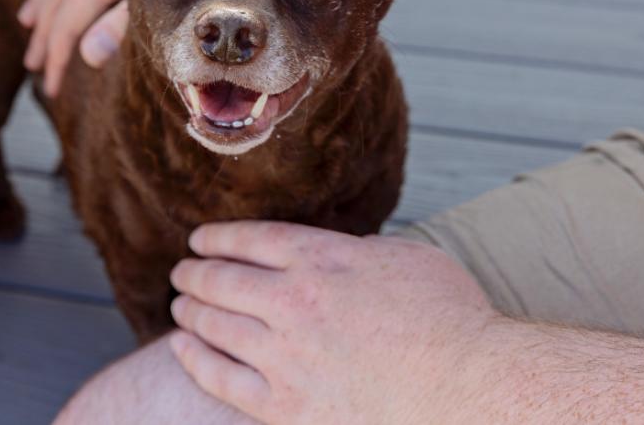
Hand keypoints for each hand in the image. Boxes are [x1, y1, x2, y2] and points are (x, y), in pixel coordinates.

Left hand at [168, 222, 498, 423]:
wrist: (464, 388)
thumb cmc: (451, 320)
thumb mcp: (409, 257)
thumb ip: (361, 252)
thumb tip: (341, 252)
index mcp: (323, 258)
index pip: (251, 239)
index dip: (217, 237)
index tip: (200, 239)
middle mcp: (294, 301)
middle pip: (222, 280)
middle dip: (195, 272)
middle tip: (181, 272)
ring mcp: (285, 355)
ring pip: (215, 326)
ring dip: (190, 312)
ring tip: (179, 307)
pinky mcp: (285, 405)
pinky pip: (221, 379)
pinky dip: (195, 359)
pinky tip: (182, 349)